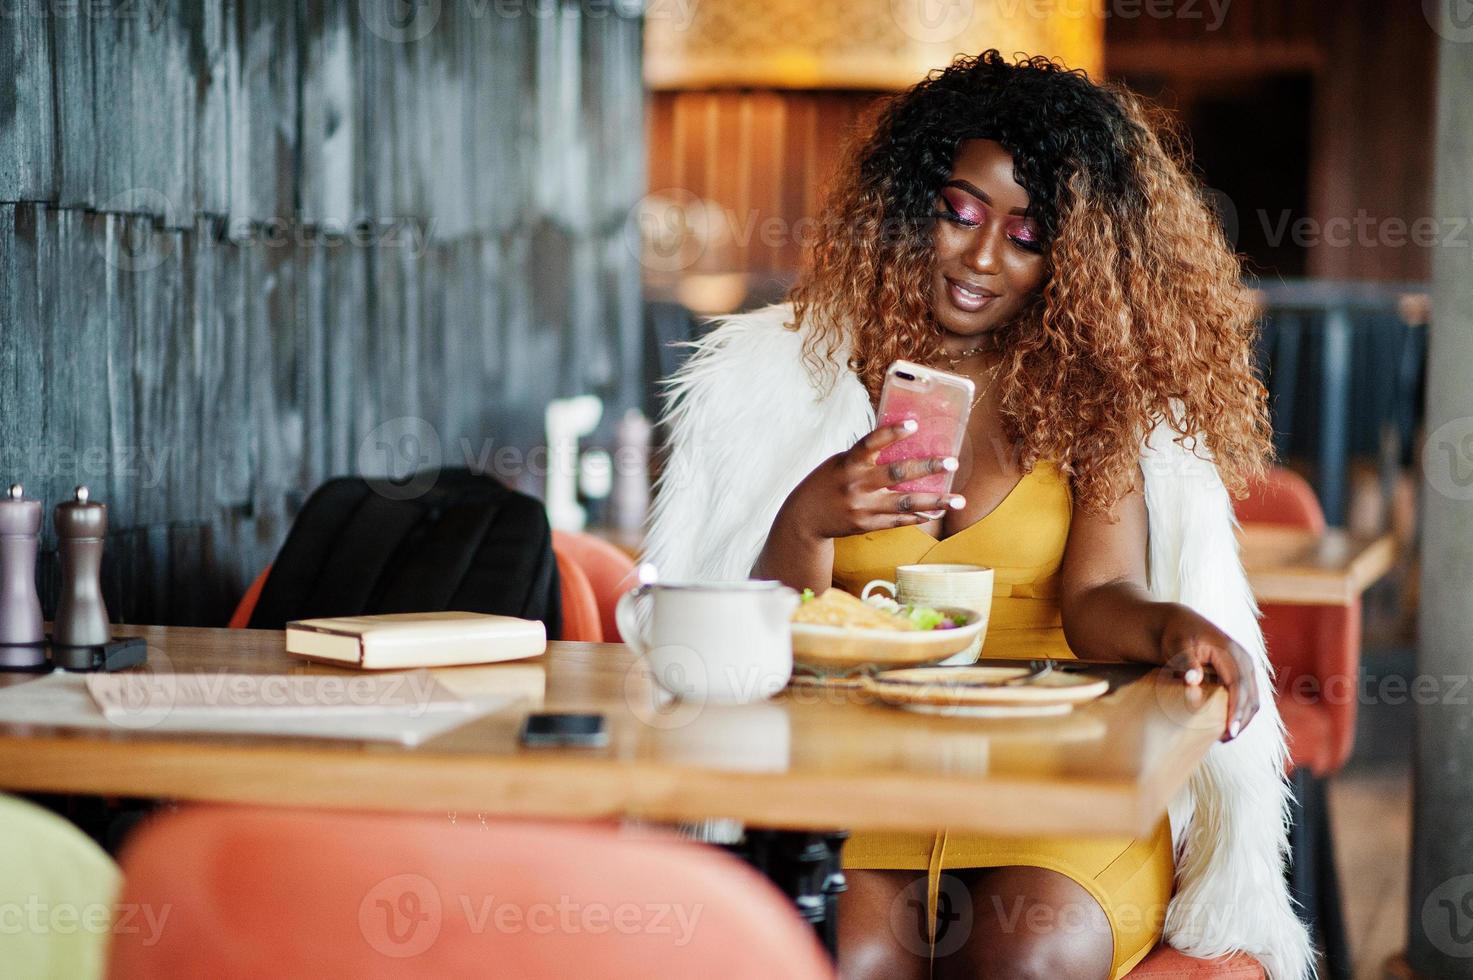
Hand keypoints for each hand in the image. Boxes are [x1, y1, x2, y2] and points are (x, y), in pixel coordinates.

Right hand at [777, 422, 966, 539]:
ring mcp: (863, 507)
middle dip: (927, 468)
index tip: (914, 424)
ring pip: (905, 503)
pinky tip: (937, 512)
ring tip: (959, 501)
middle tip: (952, 463)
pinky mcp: (867, 524)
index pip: (871, 442)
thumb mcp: (841, 462)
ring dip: (935, 502)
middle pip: (896, 473)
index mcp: (848, 462)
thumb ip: (867, 455)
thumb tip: (903, 443)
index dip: (892, 433)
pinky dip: (919, 516)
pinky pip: (899, 521)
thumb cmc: (828, 482)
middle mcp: (856, 484)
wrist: (805, 518)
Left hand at [1159, 605, 1260, 741]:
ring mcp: (1245, 666)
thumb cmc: (1176, 635)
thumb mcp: (1176, 645)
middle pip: (1251, 695)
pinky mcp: (1242, 672)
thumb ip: (1185, 662)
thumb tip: (1193, 680)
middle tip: (1226, 739)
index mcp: (1230, 651)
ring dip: (1243, 718)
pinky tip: (1228, 724)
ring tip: (1226, 736)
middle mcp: (1243, 658)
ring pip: (1253, 698)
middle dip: (1242, 719)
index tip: (1229, 729)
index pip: (1239, 685)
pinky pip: (1248, 695)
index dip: (1236, 709)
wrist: (1179, 624)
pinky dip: (1242, 711)